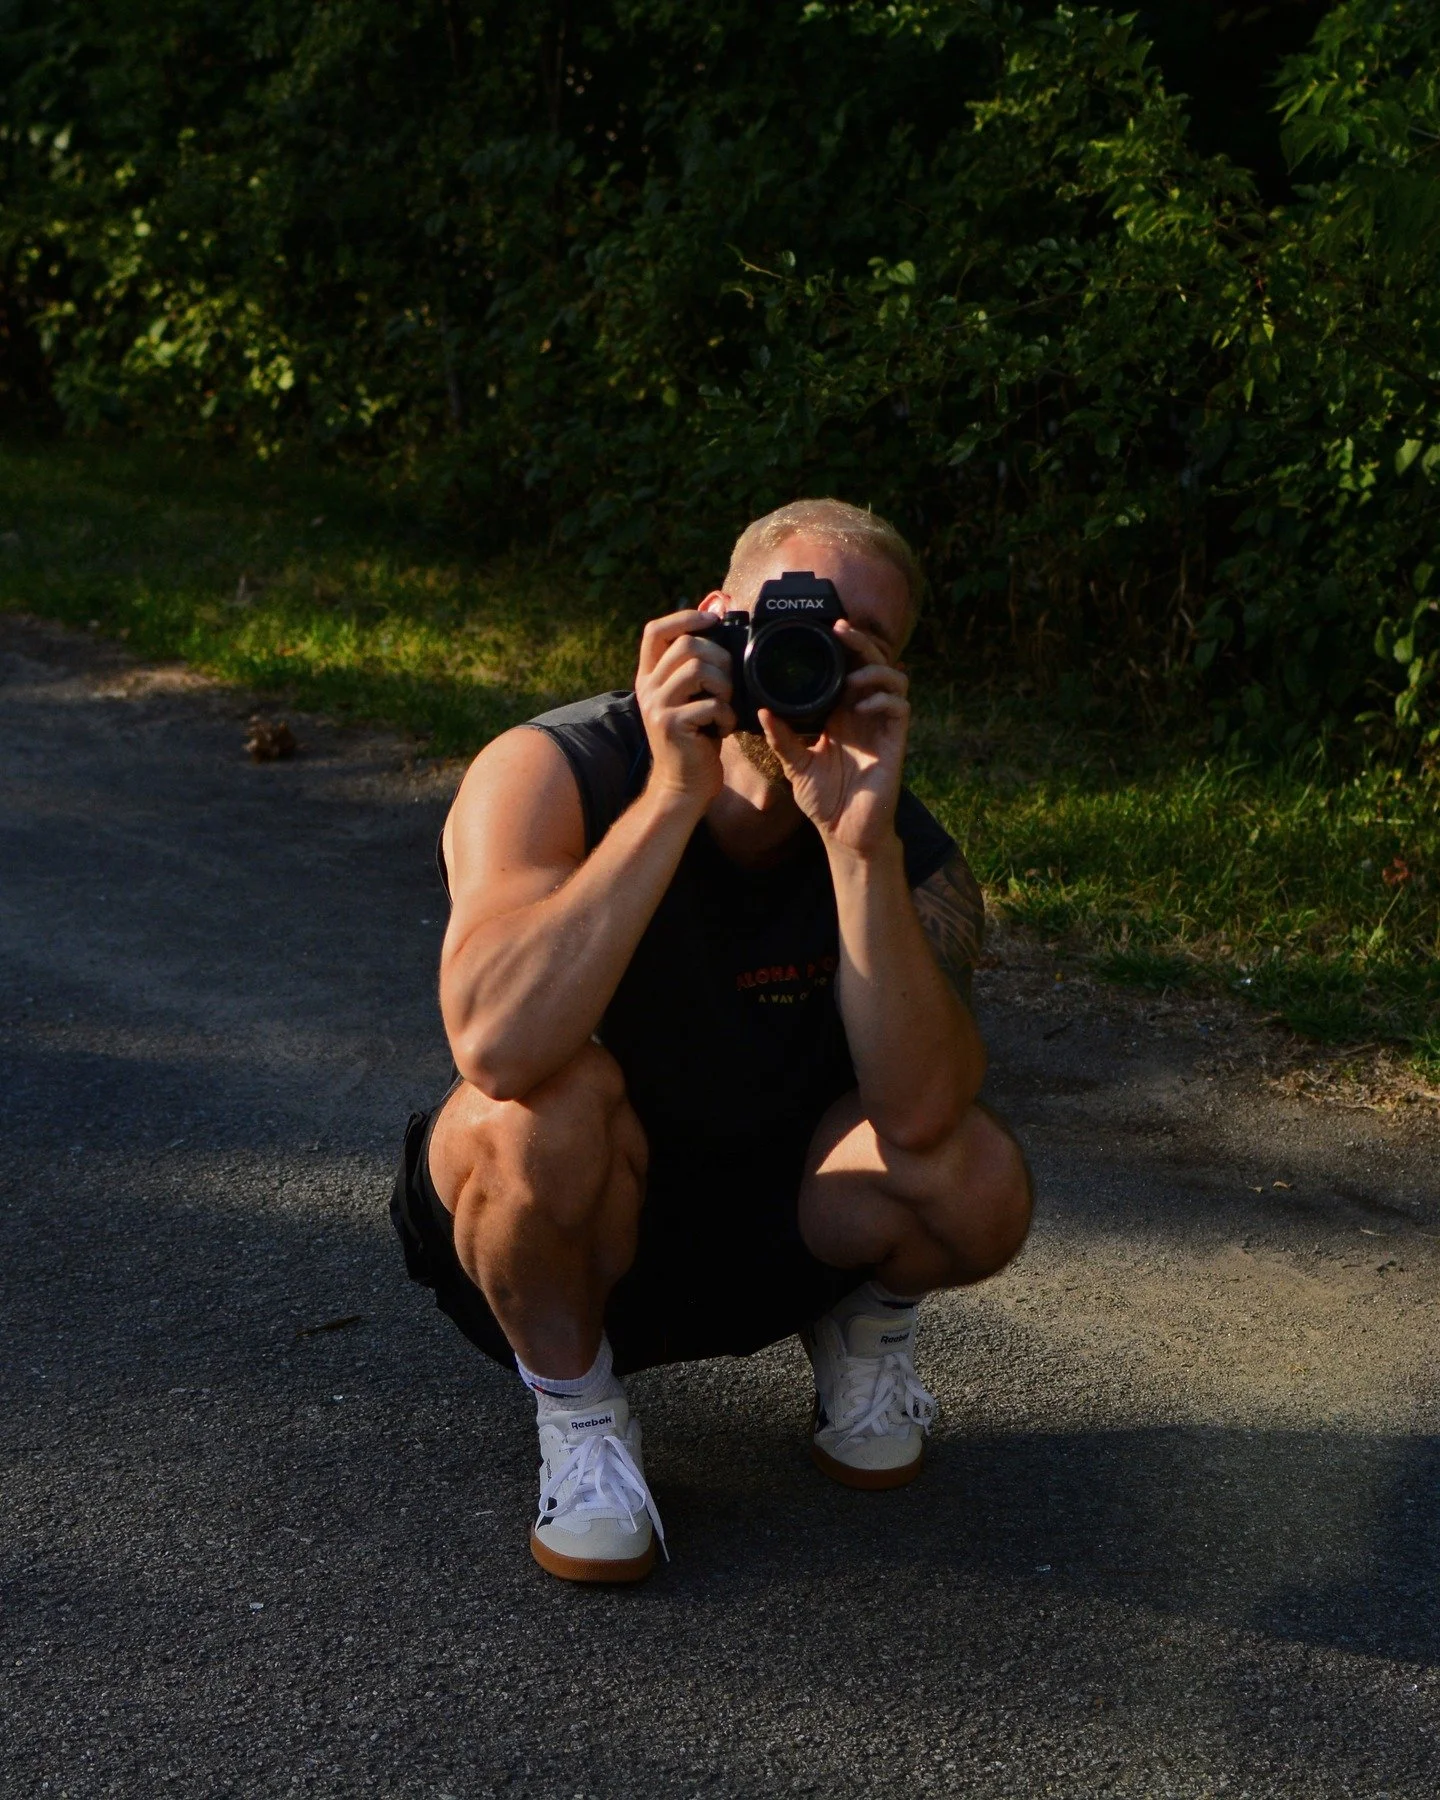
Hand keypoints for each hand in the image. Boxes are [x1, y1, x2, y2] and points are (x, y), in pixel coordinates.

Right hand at [634, 608, 735, 808]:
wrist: (682, 785)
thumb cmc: (695, 739)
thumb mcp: (688, 699)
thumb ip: (694, 671)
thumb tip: (723, 636)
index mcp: (650, 677)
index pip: (655, 631)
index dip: (685, 618)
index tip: (712, 620)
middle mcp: (648, 688)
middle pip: (686, 645)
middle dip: (719, 657)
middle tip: (729, 682)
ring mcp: (657, 707)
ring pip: (699, 669)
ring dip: (725, 686)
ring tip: (726, 705)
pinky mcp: (671, 726)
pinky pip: (710, 704)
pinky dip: (727, 715)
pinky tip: (725, 728)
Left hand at [760, 620, 909, 858]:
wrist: (843, 832)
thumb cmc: (823, 800)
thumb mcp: (795, 765)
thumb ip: (781, 738)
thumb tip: (763, 712)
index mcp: (840, 713)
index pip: (847, 667)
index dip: (842, 645)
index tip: (824, 628)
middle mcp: (863, 714)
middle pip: (872, 662)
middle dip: (860, 642)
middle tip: (841, 630)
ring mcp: (881, 726)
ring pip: (894, 677)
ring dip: (875, 670)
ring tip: (853, 678)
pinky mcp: (895, 742)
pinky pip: (899, 707)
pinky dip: (882, 699)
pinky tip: (862, 705)